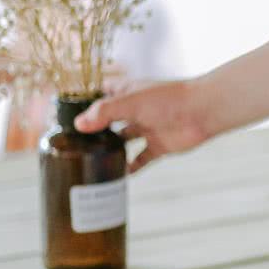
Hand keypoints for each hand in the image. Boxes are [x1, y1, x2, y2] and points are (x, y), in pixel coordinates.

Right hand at [74, 78, 218, 172]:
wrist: (202, 112)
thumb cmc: (168, 99)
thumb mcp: (130, 102)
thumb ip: (104, 113)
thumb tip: (80, 125)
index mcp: (126, 92)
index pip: (100, 94)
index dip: (85, 102)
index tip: (66, 114)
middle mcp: (135, 110)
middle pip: (108, 120)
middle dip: (94, 130)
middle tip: (73, 144)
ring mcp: (147, 128)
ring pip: (123, 140)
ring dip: (110, 150)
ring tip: (90, 161)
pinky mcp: (158, 145)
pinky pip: (141, 159)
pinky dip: (131, 167)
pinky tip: (118, 176)